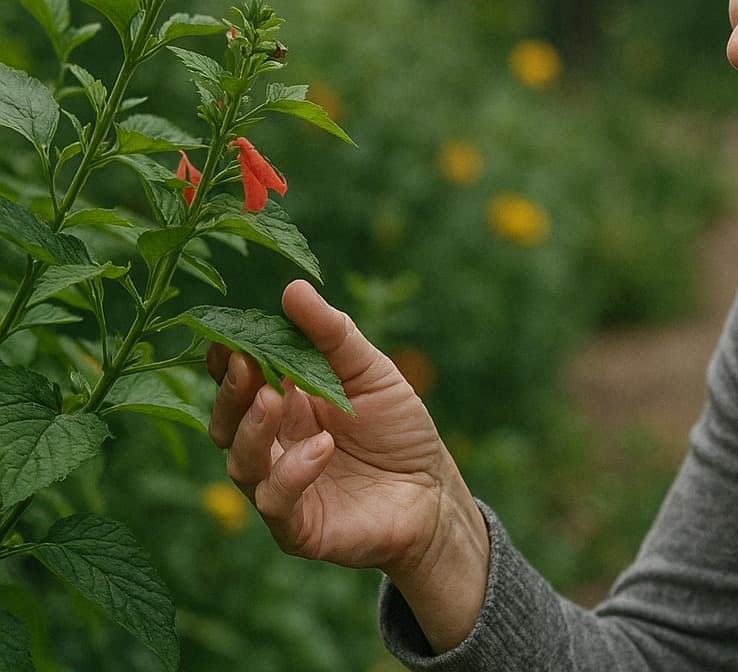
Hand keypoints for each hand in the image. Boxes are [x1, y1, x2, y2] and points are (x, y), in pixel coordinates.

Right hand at [207, 280, 487, 650]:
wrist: (435, 492)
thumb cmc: (400, 430)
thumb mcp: (371, 373)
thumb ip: (333, 335)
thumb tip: (293, 289)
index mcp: (284, 405)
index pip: (238, 383)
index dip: (225, 362)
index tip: (225, 338)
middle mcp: (272, 446)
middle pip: (226, 422)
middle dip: (229, 392)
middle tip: (244, 364)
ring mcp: (280, 487)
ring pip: (241, 463)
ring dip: (253, 429)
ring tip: (276, 398)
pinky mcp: (297, 527)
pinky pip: (276, 503)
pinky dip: (292, 473)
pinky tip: (321, 447)